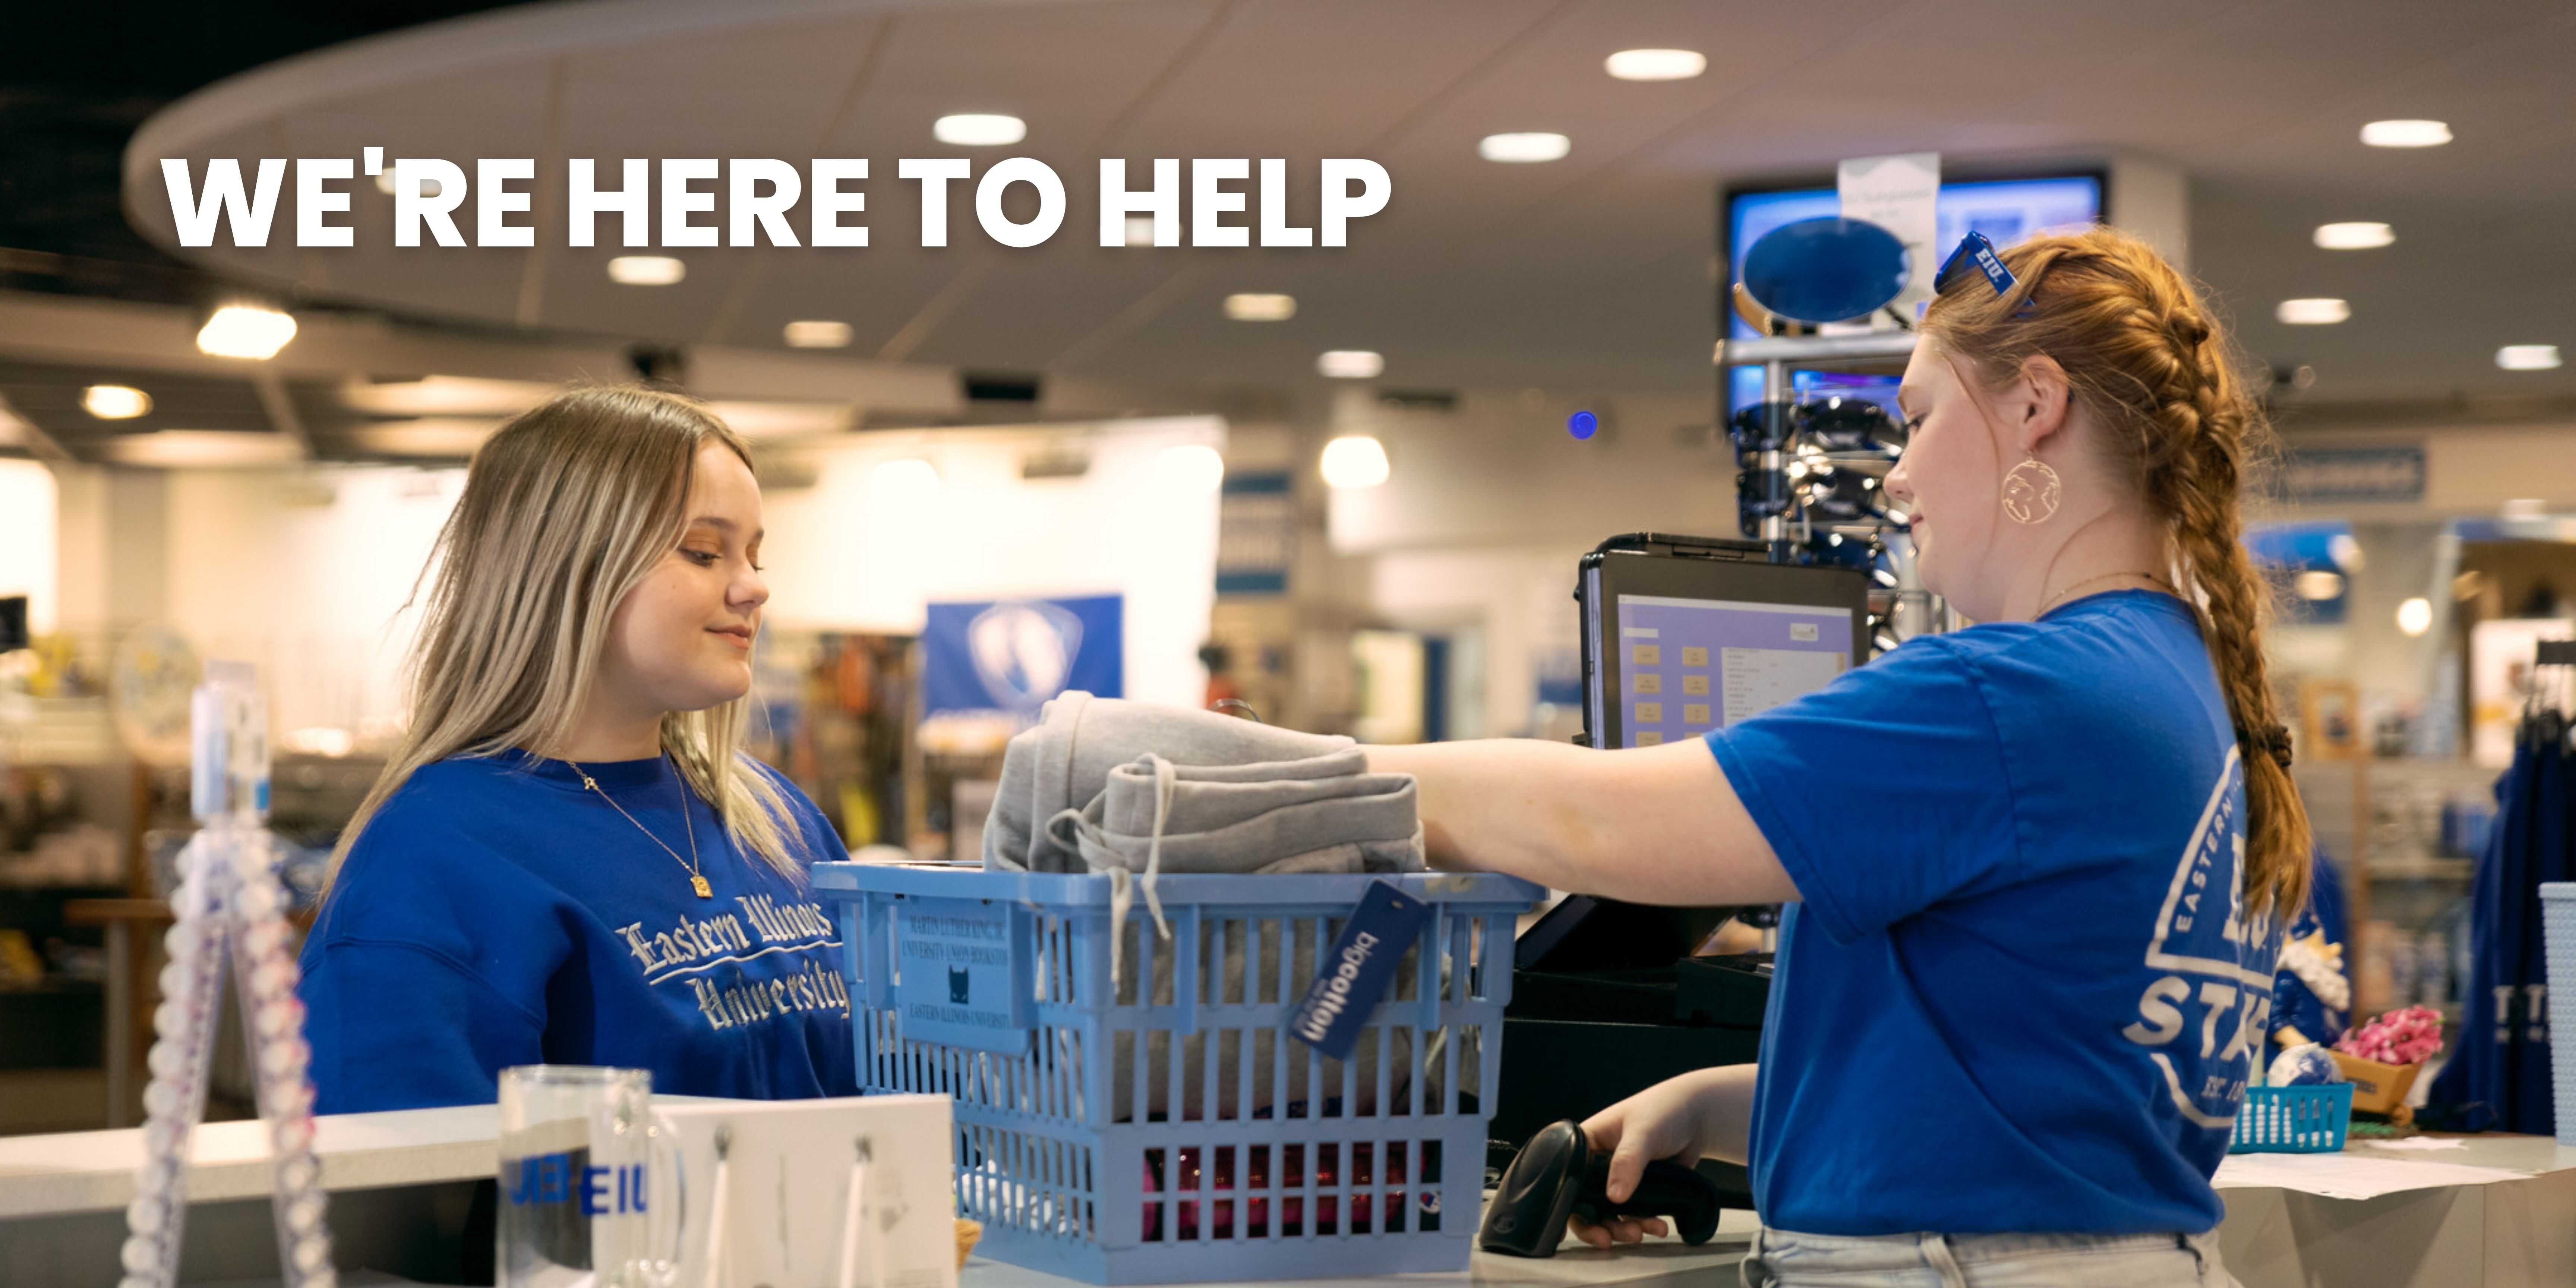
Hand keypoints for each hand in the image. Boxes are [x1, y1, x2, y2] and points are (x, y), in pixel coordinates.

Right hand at [1564, 1068, 1738, 1249]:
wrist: (1698, 1118)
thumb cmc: (1663, 1111)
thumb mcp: (1643, 1132)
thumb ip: (1627, 1162)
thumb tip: (1615, 1197)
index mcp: (1587, 1144)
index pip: (1567, 1178)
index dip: (1565, 1204)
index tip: (1561, 1232)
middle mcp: (1598, 1164)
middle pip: (1586, 1203)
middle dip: (1597, 1224)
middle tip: (1608, 1239)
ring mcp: (1619, 1178)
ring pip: (1611, 1213)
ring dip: (1623, 1227)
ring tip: (1641, 1232)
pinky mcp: (1639, 1190)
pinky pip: (1635, 1214)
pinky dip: (1644, 1224)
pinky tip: (1659, 1226)